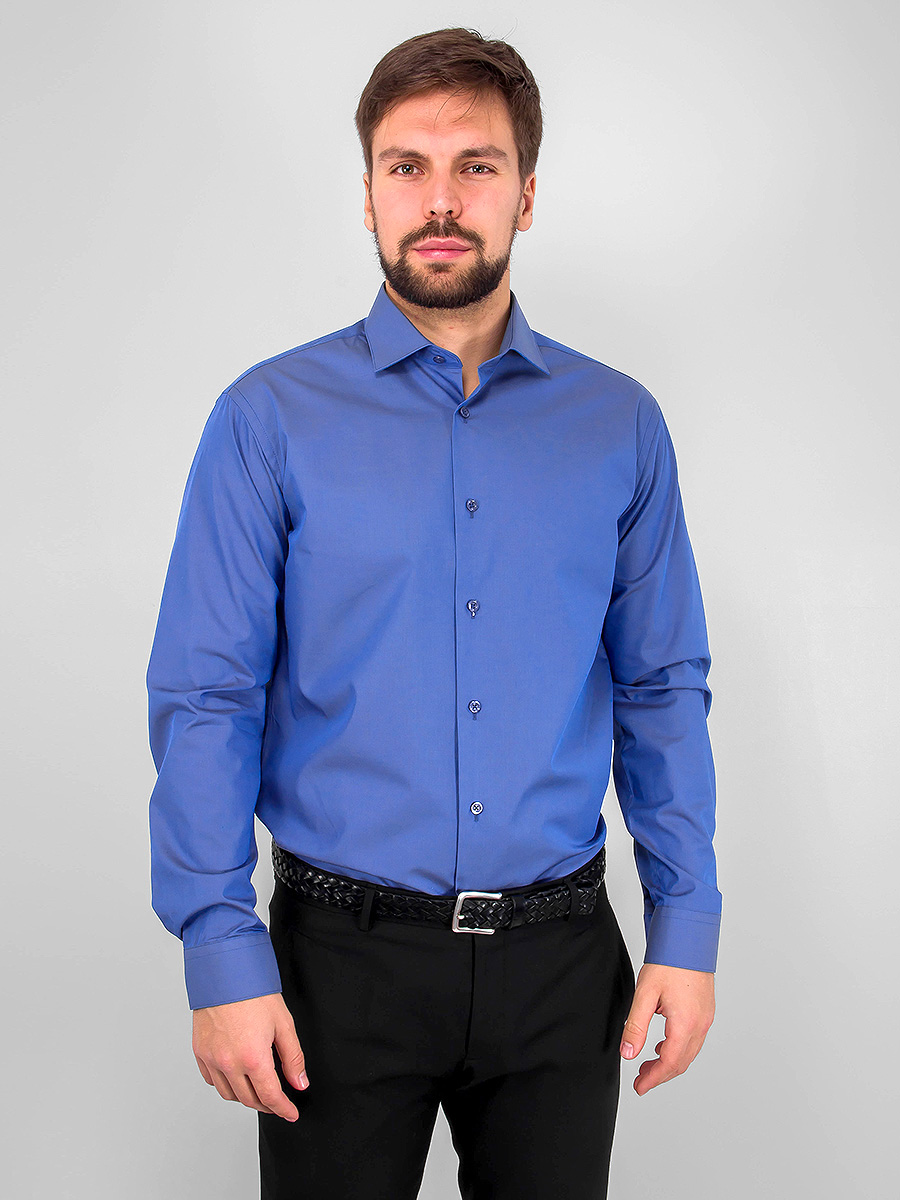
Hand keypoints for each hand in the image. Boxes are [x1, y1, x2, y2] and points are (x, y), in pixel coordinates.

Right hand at [192, 992, 308, 1120]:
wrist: (225, 971)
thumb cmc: (254, 992)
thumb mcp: (283, 1023)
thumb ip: (293, 1057)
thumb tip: (300, 1083)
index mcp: (253, 1057)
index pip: (270, 1096)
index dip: (283, 1109)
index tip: (291, 1113)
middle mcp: (229, 1063)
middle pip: (249, 1100)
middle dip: (267, 1105)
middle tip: (278, 1103)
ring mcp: (211, 1059)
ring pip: (229, 1094)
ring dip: (246, 1098)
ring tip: (258, 1091)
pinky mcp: (199, 1052)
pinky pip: (212, 1080)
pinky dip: (225, 1085)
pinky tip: (236, 1078)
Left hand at [619, 963, 714, 1094]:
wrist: (688, 939)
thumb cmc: (669, 961)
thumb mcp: (645, 994)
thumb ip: (636, 1026)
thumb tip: (628, 1053)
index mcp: (686, 1024)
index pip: (670, 1063)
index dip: (654, 1079)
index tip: (640, 1087)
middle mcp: (700, 1024)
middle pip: (682, 1062)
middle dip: (661, 1074)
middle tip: (641, 1080)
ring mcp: (706, 1018)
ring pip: (689, 1052)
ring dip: (670, 1062)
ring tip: (649, 1064)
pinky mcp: (705, 1011)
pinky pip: (694, 1039)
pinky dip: (678, 1048)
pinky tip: (663, 1044)